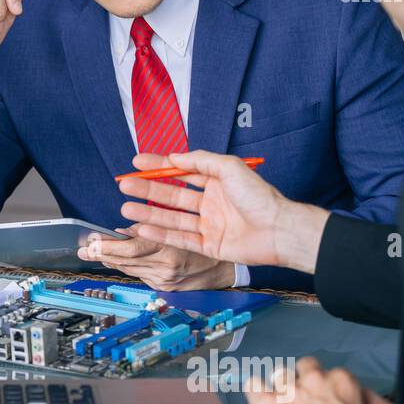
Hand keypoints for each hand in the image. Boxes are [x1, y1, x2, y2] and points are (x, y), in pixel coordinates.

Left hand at [77, 225, 235, 289]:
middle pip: (125, 261)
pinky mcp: (164, 288)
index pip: (129, 249)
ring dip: (111, 261)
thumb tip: (123, 231)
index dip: (107, 246)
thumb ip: (150, 227)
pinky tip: (117, 260)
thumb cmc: (207, 240)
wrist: (227, 268)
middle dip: (101, 255)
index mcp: (169, 249)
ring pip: (129, 270)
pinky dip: (128, 267)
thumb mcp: (180, 224)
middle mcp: (165, 268)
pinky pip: (139, 276)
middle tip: (83, 250)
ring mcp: (164, 281)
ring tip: (93, 253)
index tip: (90, 242)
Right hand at [118, 151, 329, 274]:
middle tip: (124, 185)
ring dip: (148, 212)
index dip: (158, 166)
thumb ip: (201, 161)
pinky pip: (180, 238)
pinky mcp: (209, 246)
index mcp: (216, 182)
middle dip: (147, 190)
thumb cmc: (260, 197)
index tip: (137, 162)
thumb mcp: (230, 168)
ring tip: (125, 207)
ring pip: (172, 218)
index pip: (181, 172)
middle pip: (171, 195)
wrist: (278, 230)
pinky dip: (161, 234)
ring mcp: (208, 225)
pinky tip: (143, 227)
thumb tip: (174, 158)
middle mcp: (210, 203)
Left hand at [246, 357, 396, 403]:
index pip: (334, 375)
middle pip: (306, 368)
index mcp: (343, 384)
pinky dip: (256, 392)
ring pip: (280, 375)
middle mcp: (314, 380)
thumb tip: (370, 398)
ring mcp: (286, 390)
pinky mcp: (263, 403)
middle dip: (306, 383)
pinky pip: (253, 385)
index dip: (331, 392)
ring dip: (282, 389)